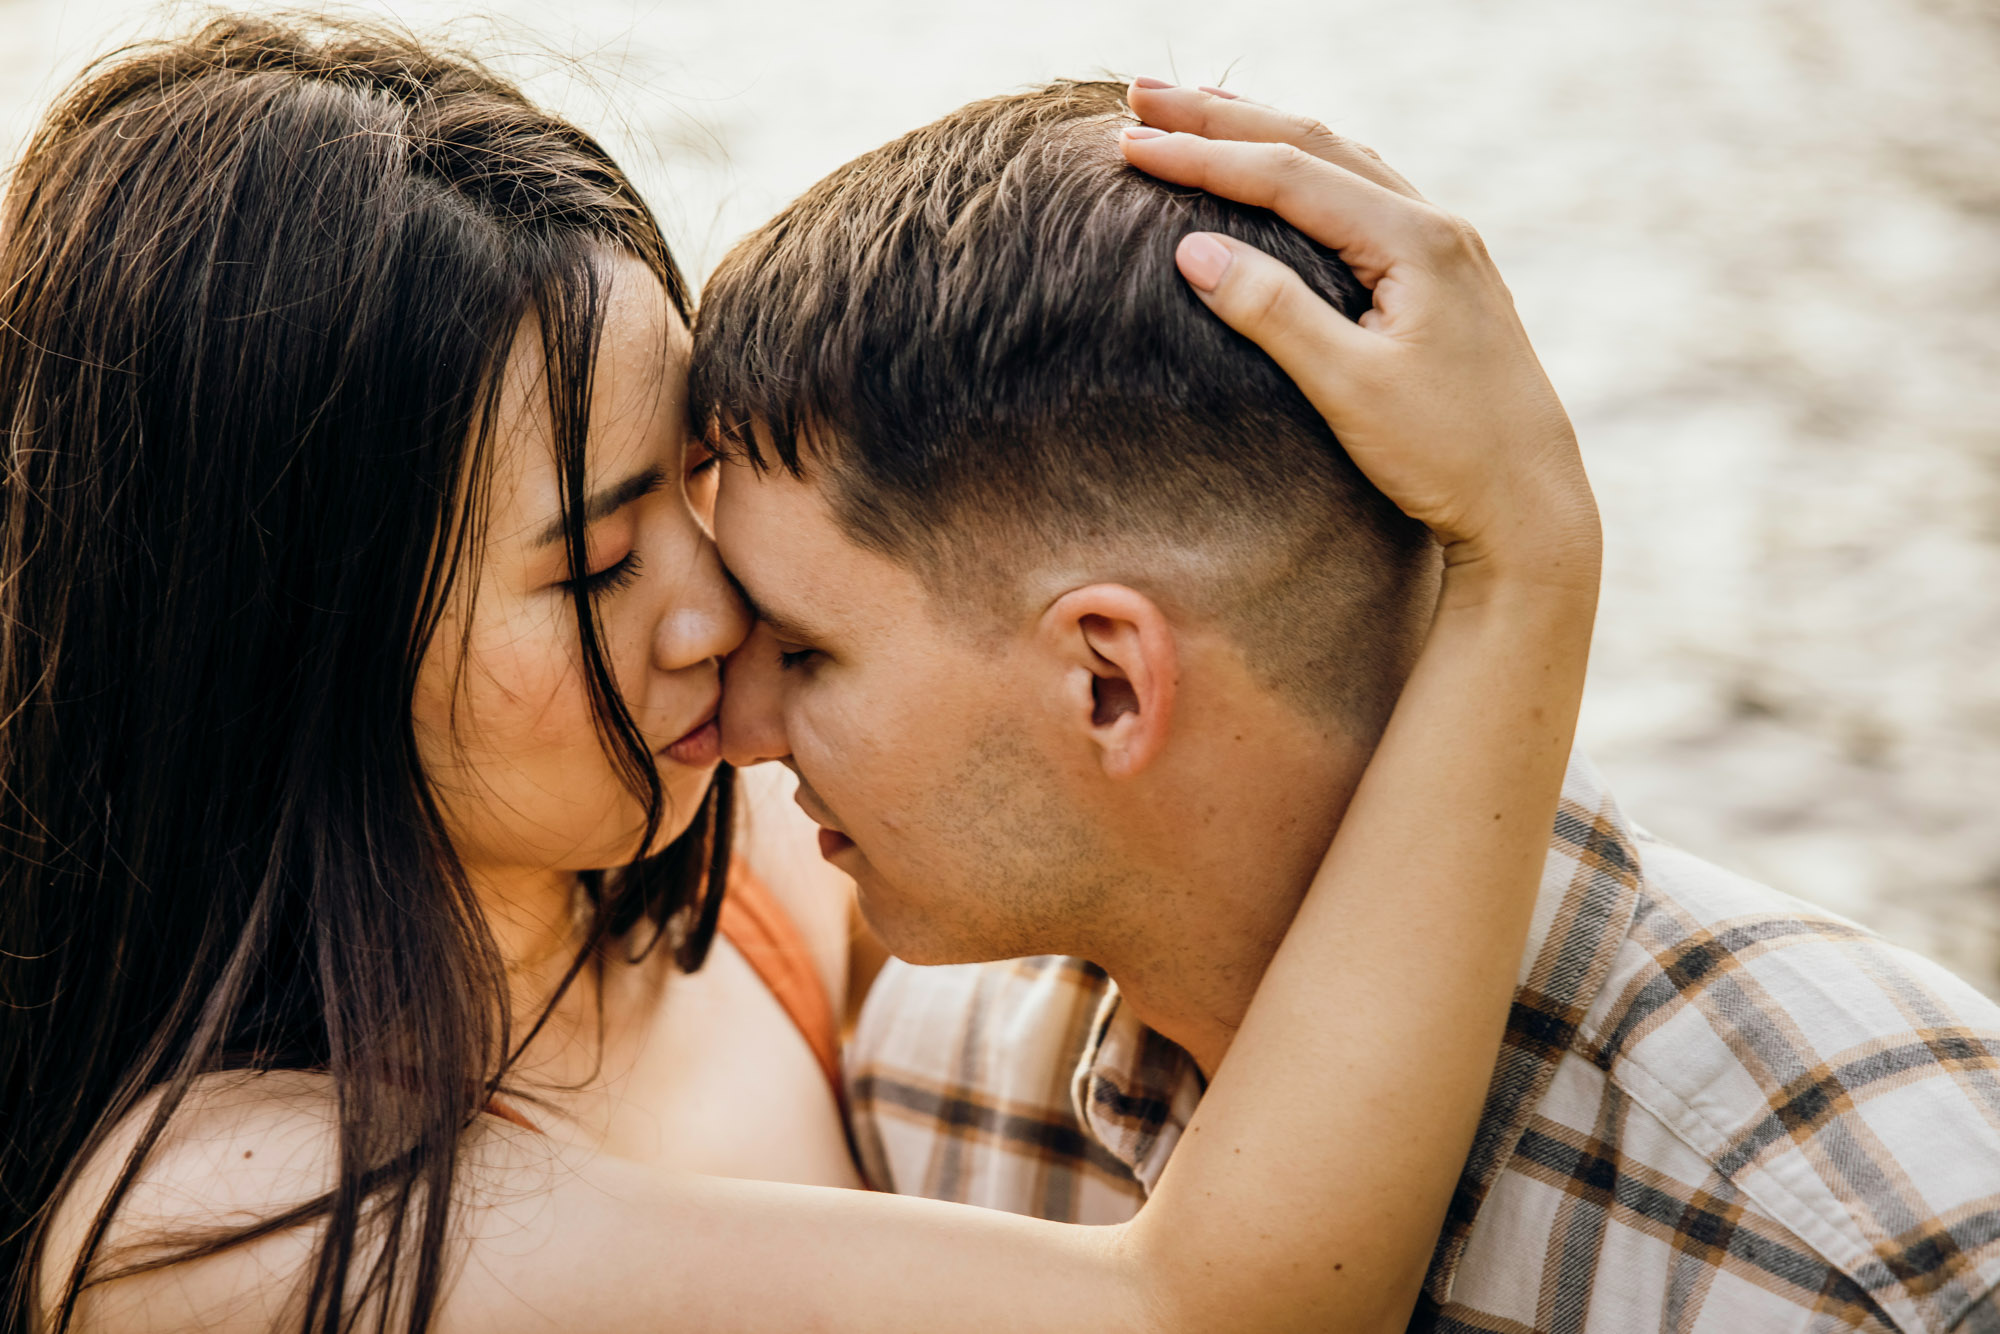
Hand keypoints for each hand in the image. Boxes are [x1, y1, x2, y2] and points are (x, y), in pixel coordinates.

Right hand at [1119, 82, 1598, 595]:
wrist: (1531, 506)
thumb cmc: (1445, 455)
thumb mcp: (1348, 388)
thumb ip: (1271, 312)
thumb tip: (1192, 251)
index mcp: (1415, 240)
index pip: (1286, 174)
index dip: (1201, 156)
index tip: (1128, 143)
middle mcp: (1436, 226)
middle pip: (1314, 144)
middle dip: (1223, 117)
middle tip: (1142, 95)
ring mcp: (1446, 248)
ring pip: (1341, 161)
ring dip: (1265, 132)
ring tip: (1197, 113)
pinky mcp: (1444, 278)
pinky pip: (1362, 195)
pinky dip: (1306, 170)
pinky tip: (1282, 172)